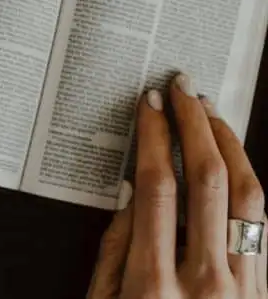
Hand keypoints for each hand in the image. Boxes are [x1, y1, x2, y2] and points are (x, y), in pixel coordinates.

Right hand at [88, 72, 266, 298]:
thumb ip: (114, 252)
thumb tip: (132, 197)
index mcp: (153, 286)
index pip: (158, 188)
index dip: (155, 137)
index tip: (149, 106)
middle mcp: (205, 284)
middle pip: (209, 181)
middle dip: (196, 123)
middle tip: (184, 89)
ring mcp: (242, 291)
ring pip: (249, 199)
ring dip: (231, 146)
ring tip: (212, 115)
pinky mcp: (262, 297)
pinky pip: (261, 228)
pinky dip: (246, 186)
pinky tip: (230, 166)